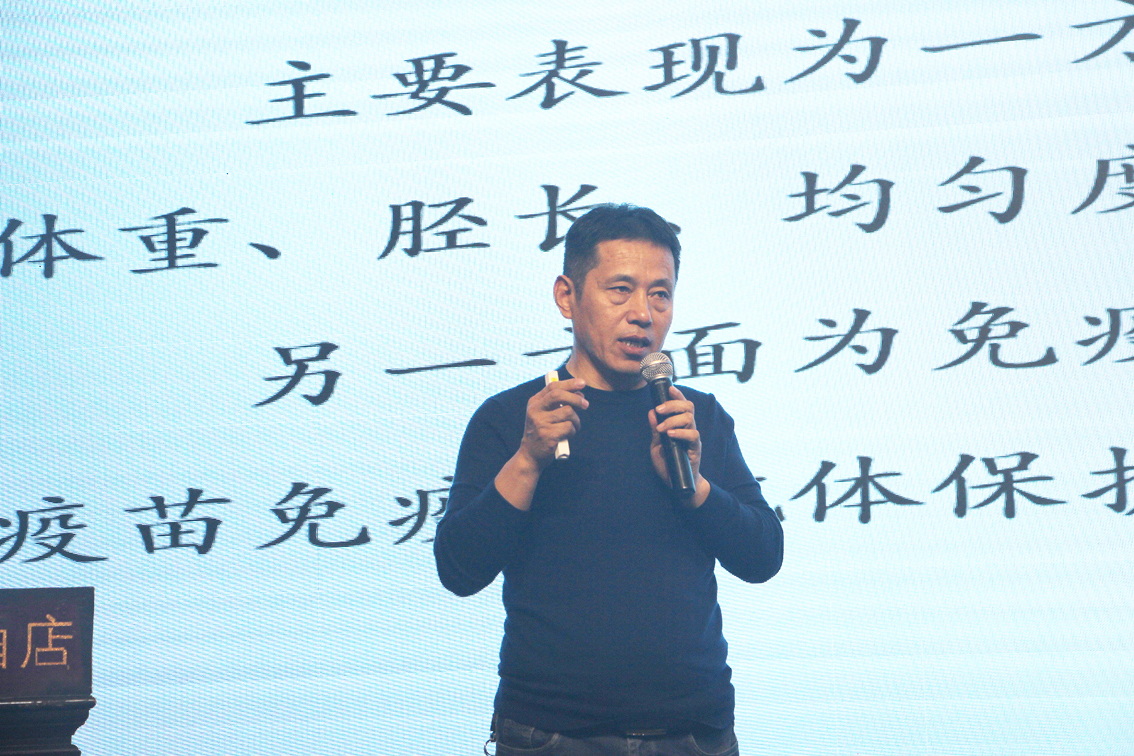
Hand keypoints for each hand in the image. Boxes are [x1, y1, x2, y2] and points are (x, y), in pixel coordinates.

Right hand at [519, 378, 587, 470]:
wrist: (530, 455)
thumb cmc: (543, 431)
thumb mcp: (545, 414)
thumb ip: (559, 403)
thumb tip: (580, 394)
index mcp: (534, 402)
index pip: (552, 387)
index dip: (569, 383)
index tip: (582, 383)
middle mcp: (535, 410)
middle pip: (559, 395)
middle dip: (576, 398)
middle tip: (586, 404)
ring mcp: (540, 423)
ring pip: (568, 413)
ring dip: (576, 420)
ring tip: (573, 426)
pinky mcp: (547, 436)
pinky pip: (569, 427)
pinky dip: (573, 431)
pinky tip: (567, 436)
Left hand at [648, 385, 709, 506]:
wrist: (676, 483)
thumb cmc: (667, 463)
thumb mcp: (656, 445)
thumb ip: (655, 430)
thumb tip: (651, 412)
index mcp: (680, 425)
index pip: (681, 405)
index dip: (677, 395)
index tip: (669, 388)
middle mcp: (688, 428)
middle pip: (688, 407)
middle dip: (673, 404)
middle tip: (659, 410)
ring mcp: (693, 437)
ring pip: (689, 418)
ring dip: (673, 419)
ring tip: (662, 429)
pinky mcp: (696, 448)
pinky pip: (693, 435)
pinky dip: (681, 432)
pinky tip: (670, 434)